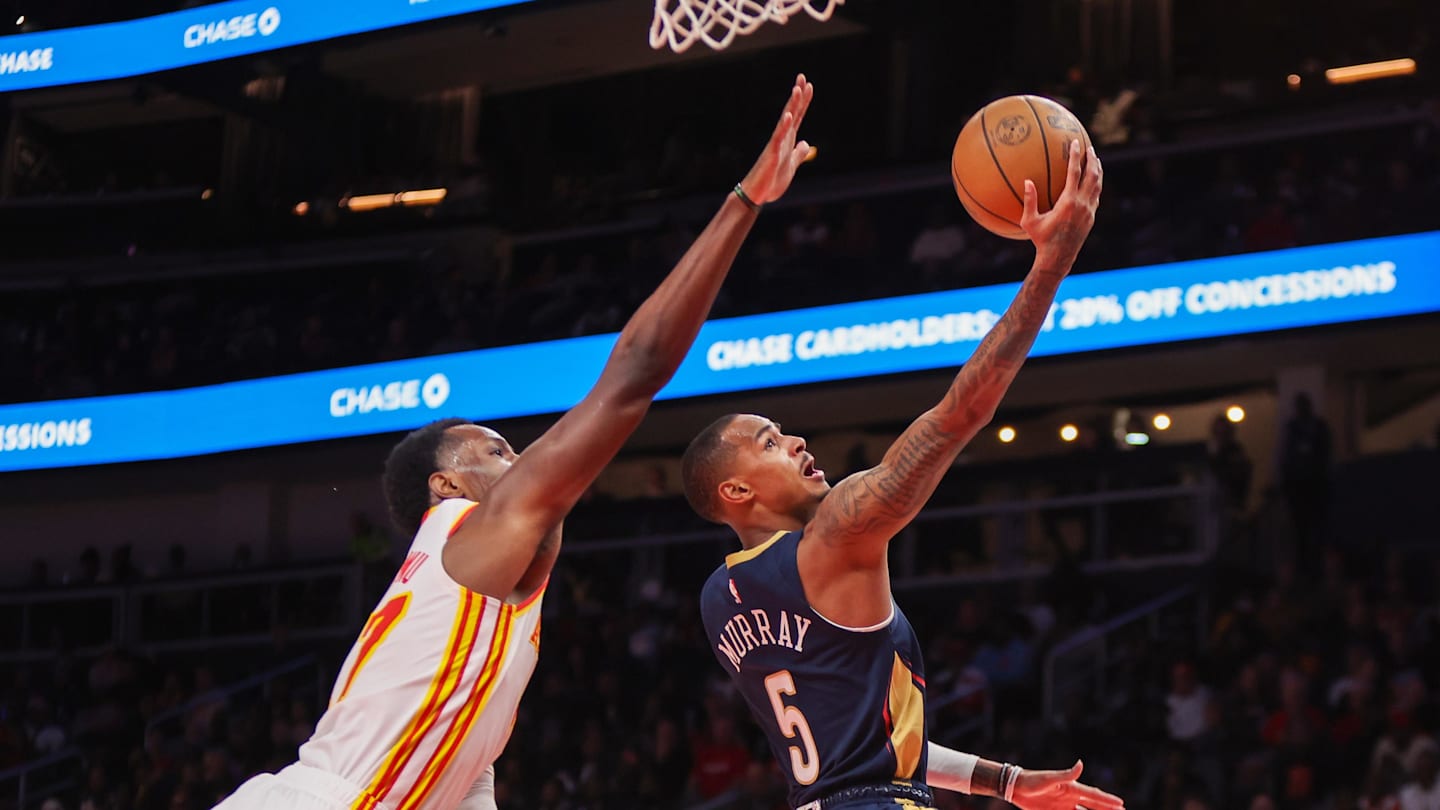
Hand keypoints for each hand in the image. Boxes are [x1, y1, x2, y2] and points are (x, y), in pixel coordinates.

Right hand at [739, 73, 814, 204]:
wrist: (757, 195)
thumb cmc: (771, 181)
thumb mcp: (791, 166)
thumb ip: (798, 154)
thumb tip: (806, 143)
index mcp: (788, 140)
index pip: (797, 116)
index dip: (804, 101)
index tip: (809, 85)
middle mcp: (782, 138)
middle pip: (792, 112)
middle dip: (798, 95)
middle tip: (802, 76)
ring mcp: (776, 144)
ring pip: (785, 121)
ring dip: (792, 105)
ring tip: (797, 89)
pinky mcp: (771, 154)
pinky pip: (778, 138)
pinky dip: (783, 126)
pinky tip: (788, 115)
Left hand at [1011, 761, 1123, 809]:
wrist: (1016, 788)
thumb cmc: (1033, 781)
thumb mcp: (1050, 778)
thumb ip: (1067, 774)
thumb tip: (1081, 763)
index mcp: (1072, 789)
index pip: (1094, 796)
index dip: (1107, 800)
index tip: (1121, 804)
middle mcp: (1071, 798)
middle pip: (1093, 806)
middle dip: (1107, 809)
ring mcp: (1064, 807)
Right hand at [1021, 139, 1102, 269]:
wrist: (1058, 258)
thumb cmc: (1041, 240)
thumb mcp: (1030, 221)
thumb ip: (1029, 201)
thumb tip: (1027, 181)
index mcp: (1068, 202)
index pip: (1075, 173)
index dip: (1076, 156)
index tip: (1076, 143)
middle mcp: (1082, 204)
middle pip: (1092, 175)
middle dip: (1092, 159)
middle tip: (1090, 148)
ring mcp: (1089, 211)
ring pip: (1098, 185)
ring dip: (1097, 171)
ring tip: (1095, 160)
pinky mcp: (1092, 217)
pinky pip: (1096, 196)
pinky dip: (1096, 185)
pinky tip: (1093, 181)